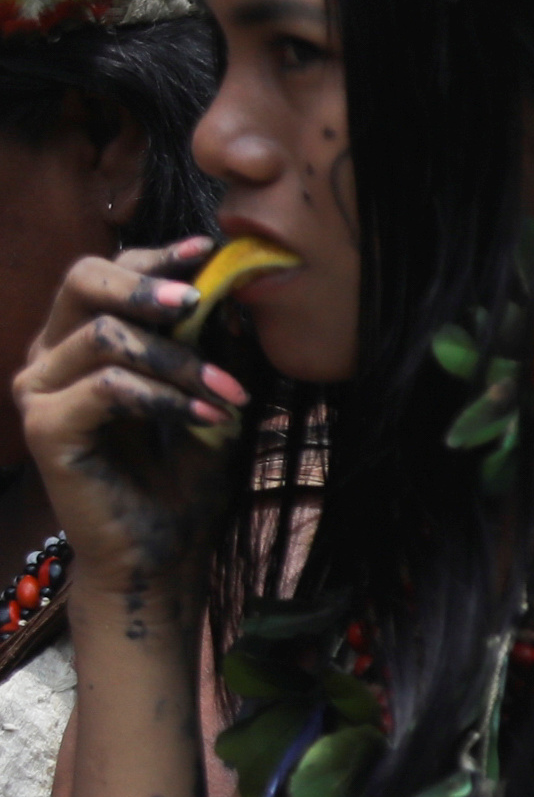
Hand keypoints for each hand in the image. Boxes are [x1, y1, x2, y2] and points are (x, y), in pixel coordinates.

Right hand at [17, 241, 244, 592]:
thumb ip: (209, 337)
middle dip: (146, 284)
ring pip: (106, 336)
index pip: (105, 272)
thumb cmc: (185, 468)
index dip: (154, 256)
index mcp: (82, 340)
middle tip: (197, 302)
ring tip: (231, 394)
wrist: (166, 546)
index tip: (207, 249)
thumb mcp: (208, 387)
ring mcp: (40, 392)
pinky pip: (108, 387)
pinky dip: (167, 397)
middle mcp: (50, 357)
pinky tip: (211, 417)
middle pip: (81, 281)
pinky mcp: (44, 428)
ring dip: (180, 361)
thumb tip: (228, 282)